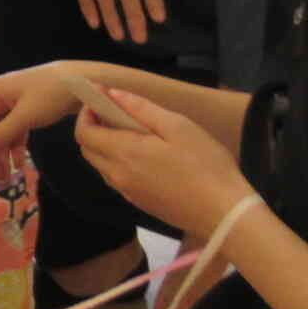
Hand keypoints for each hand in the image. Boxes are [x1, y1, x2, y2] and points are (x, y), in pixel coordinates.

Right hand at [0, 64, 79, 175]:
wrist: (84, 79)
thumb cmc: (51, 94)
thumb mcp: (24, 117)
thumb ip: (0, 136)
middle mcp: (0, 96)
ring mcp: (15, 102)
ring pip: (2, 131)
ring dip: (2, 152)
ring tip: (6, 175)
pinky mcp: (29, 107)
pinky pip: (16, 129)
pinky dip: (16, 145)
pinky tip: (19, 163)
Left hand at [72, 88, 251, 236]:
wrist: (224, 214)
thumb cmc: (206, 166)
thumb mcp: (177, 126)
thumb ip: (141, 108)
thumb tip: (113, 94)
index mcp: (125, 154)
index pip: (84, 134)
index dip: (85, 114)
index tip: (98, 100)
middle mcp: (119, 176)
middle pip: (88, 150)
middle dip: (93, 128)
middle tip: (115, 112)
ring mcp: (128, 192)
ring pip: (102, 165)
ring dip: (106, 146)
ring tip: (132, 131)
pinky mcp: (140, 203)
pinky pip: (117, 178)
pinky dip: (119, 162)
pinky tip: (145, 154)